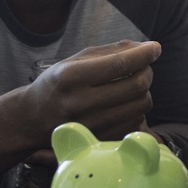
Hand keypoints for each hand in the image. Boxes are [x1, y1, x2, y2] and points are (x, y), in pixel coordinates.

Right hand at [0, 40, 158, 187]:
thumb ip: (112, 51)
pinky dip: (137, 109)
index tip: (155, 47)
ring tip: (131, 85)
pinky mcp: (100, 140)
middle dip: (146, 72)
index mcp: (70, 77)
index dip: (144, 54)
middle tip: (142, 67)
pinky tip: (124, 103)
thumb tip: (148, 48)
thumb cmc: (57, 83)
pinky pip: (136, 122)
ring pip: (141, 105)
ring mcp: (90, 126)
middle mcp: (79, 103)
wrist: (32, 119)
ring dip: (143, 91)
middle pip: (136, 85)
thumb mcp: (75, 61)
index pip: (120, 64)